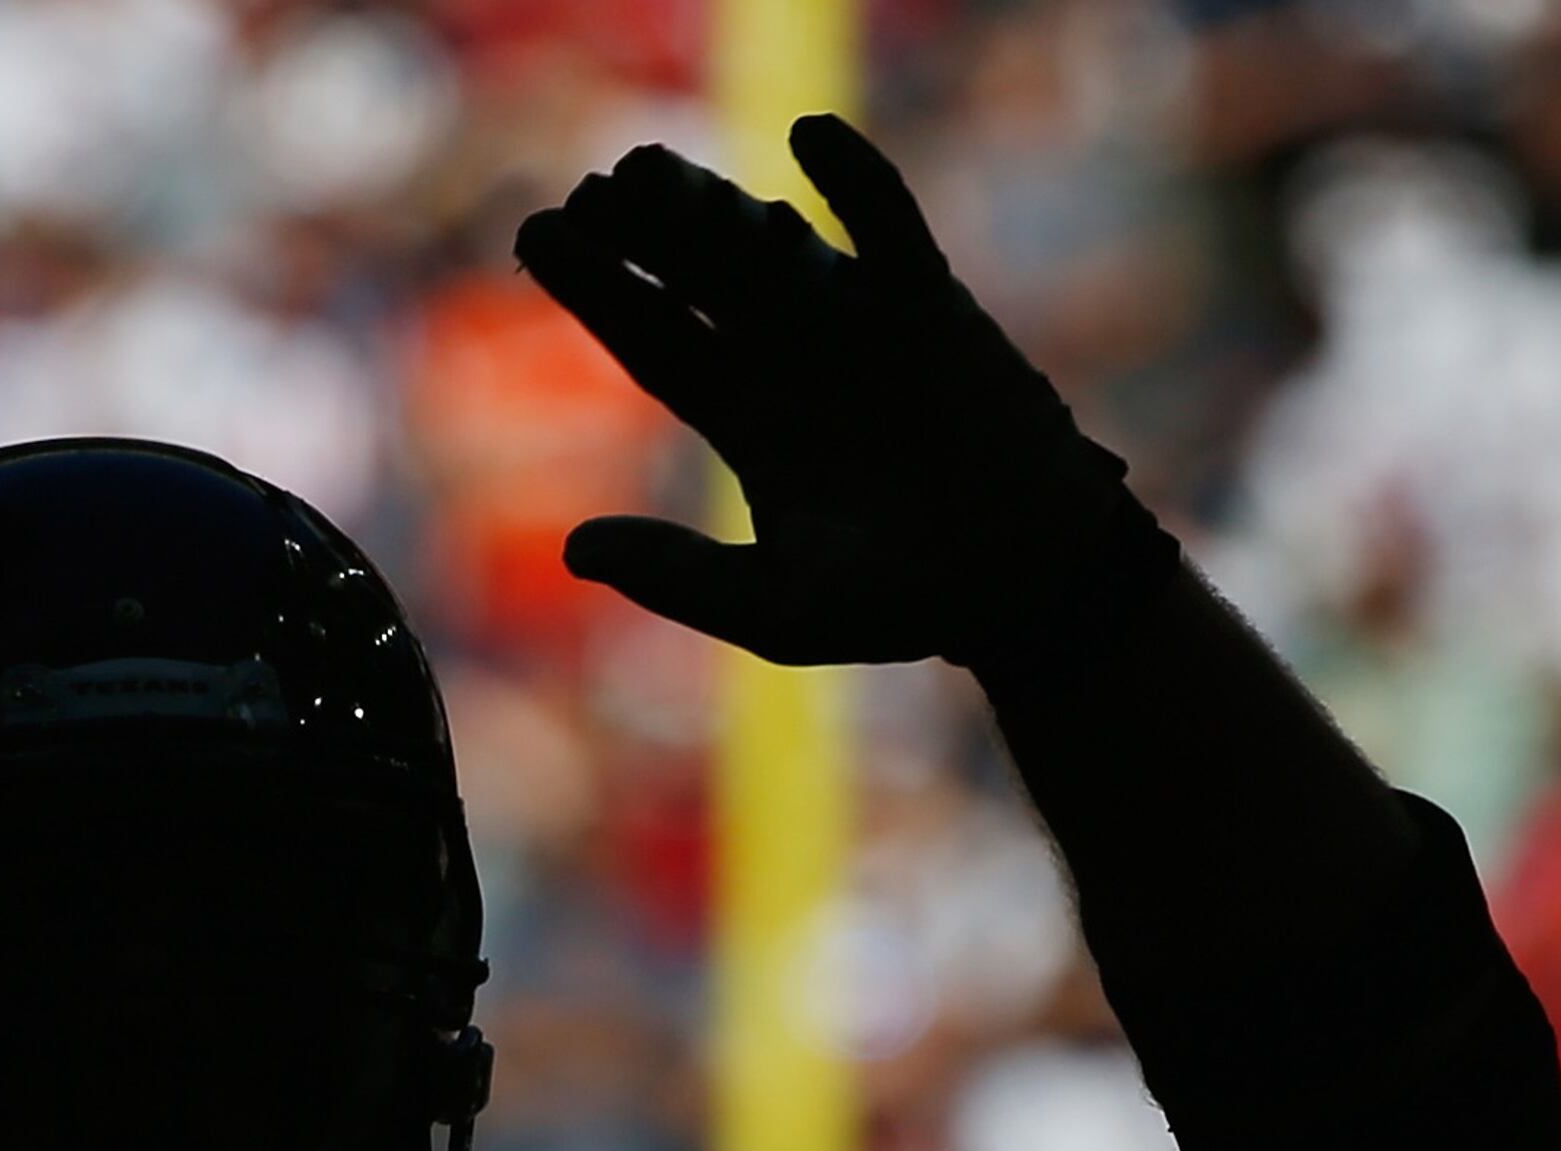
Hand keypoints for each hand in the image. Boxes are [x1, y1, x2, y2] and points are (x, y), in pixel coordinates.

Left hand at [514, 119, 1159, 666]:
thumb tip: (572, 550)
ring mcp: (856, 321)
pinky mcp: (931, 304)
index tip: (537, 235)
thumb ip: (679, 577)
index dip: (596, 287)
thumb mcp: (773, 607)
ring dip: (716, 203)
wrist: (1022, 584)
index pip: (651, 337)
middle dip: (641, 231)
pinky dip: (858, 179)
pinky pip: (890, 225)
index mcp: (740, 414)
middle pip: (694, 275)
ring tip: (651, 171)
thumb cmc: (898, 604)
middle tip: (586, 190)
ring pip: (771, 241)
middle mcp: (786, 355)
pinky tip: (810, 134)